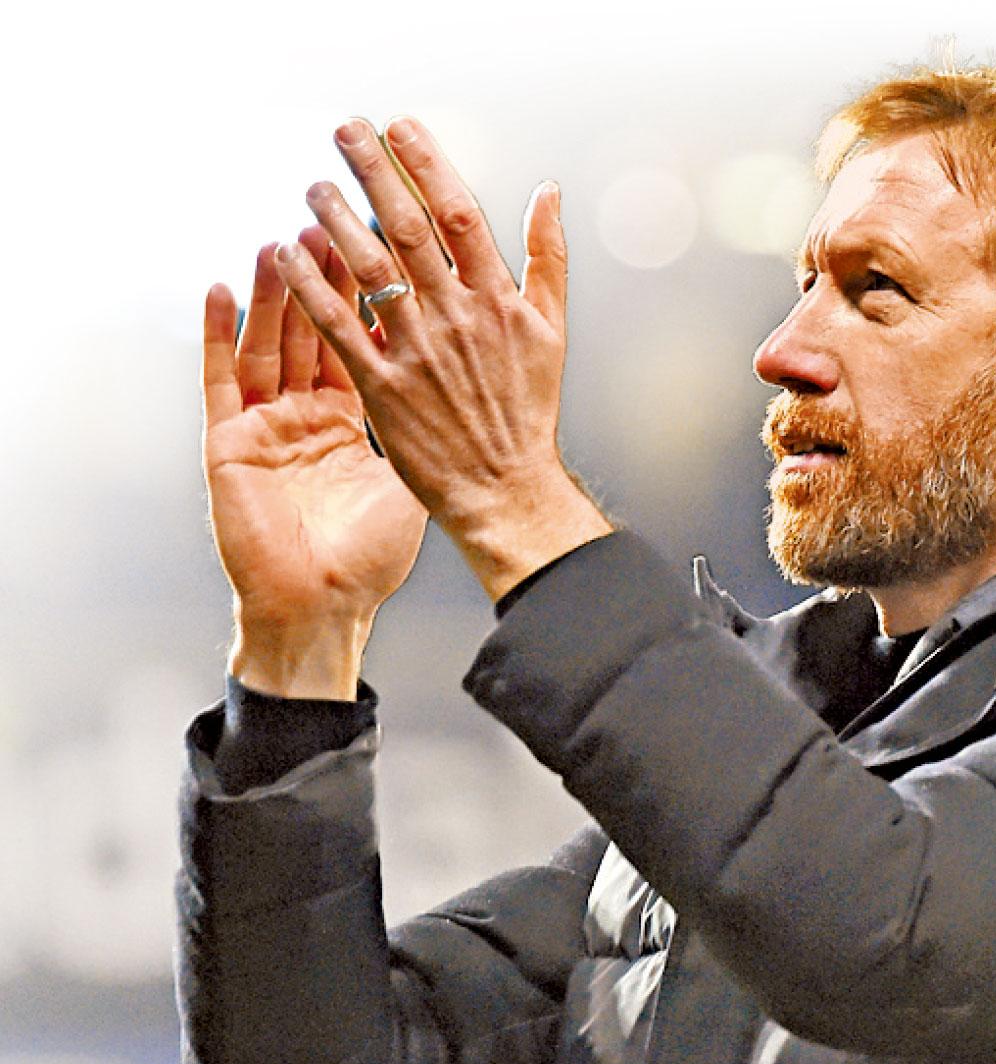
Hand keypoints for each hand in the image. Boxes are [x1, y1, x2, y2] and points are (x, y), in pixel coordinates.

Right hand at [202, 228, 428, 697]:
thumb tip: (468, 387)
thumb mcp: (407, 479)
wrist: (324, 606)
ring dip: (275, 290)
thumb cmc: (370, 558)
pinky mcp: (230, 443)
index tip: (382, 243)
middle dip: (323, 276)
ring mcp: (267, 426)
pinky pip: (222, 379)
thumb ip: (425, 426)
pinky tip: (220, 290)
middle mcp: (309, 415)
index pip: (359, 341)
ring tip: (284, 235)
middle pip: (314, 329)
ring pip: (269, 342)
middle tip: (335, 218)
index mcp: (353, 422)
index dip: (367, 296)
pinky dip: (221, 333)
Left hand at [271, 117, 611, 600]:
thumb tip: (547, 193)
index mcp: (497, 300)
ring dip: (334, 220)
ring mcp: (417, 352)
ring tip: (312, 185)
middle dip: (372, 171)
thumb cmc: (527, 415)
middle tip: (344, 130)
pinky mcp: (383, 388)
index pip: (456, 212)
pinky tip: (287, 253)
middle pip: (406, 228)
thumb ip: (548, 258)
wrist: (506, 488)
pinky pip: (339, 326)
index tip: (399, 127)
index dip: (425, 162)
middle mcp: (456, 318)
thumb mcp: (552, 331)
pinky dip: (310, 286)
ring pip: (368, 270)